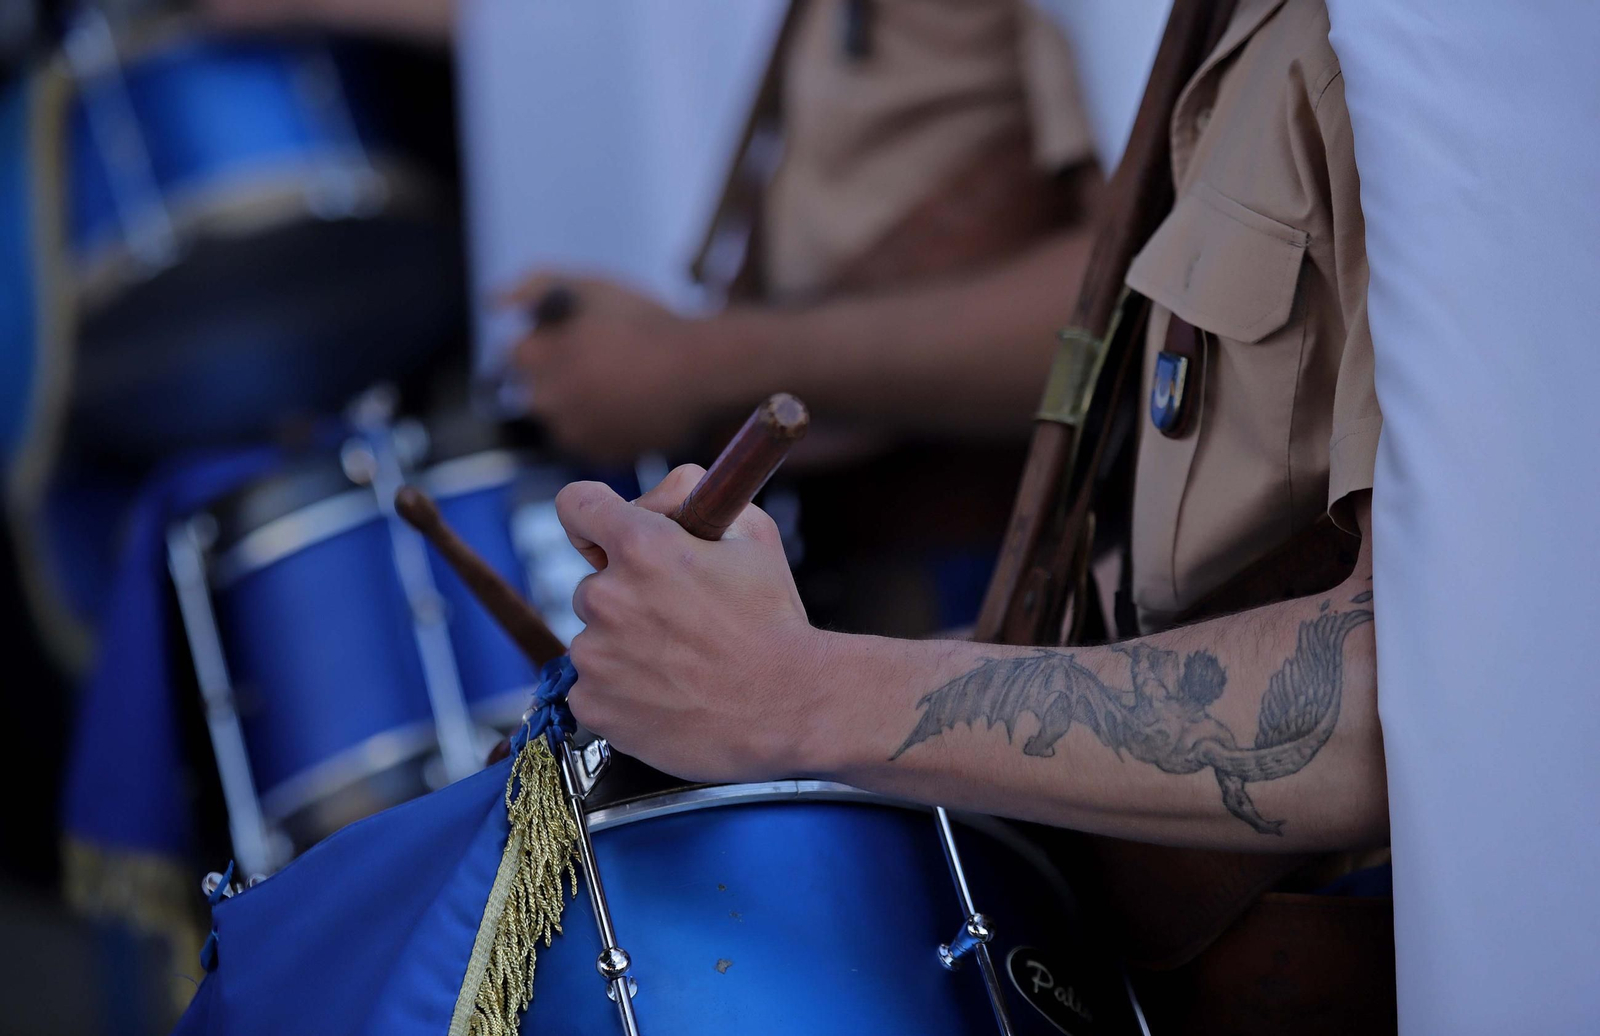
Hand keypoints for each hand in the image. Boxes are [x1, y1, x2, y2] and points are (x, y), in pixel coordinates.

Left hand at [502, 273, 720, 462]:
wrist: (702, 368)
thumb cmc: (647, 322)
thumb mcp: (590, 286)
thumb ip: (533, 285)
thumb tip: (494, 303)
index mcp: (538, 358)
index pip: (520, 353)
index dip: (550, 342)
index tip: (578, 338)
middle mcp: (547, 401)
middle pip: (538, 389)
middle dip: (561, 376)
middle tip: (603, 363)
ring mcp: (574, 433)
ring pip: (563, 417)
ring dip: (580, 403)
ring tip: (621, 384)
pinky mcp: (600, 456)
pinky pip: (589, 440)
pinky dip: (602, 426)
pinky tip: (630, 406)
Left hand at [555, 465, 826, 782]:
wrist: (789, 708)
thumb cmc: (774, 620)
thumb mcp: (752, 534)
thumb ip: (690, 495)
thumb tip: (645, 502)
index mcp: (641, 546)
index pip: (576, 504)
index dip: (592, 518)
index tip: (607, 539)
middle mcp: (607, 597)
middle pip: (593, 584)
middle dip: (627, 596)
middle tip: (678, 621)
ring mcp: (595, 656)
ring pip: (594, 639)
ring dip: (624, 646)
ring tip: (680, 666)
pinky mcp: (592, 704)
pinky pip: (590, 687)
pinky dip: (618, 692)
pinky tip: (665, 696)